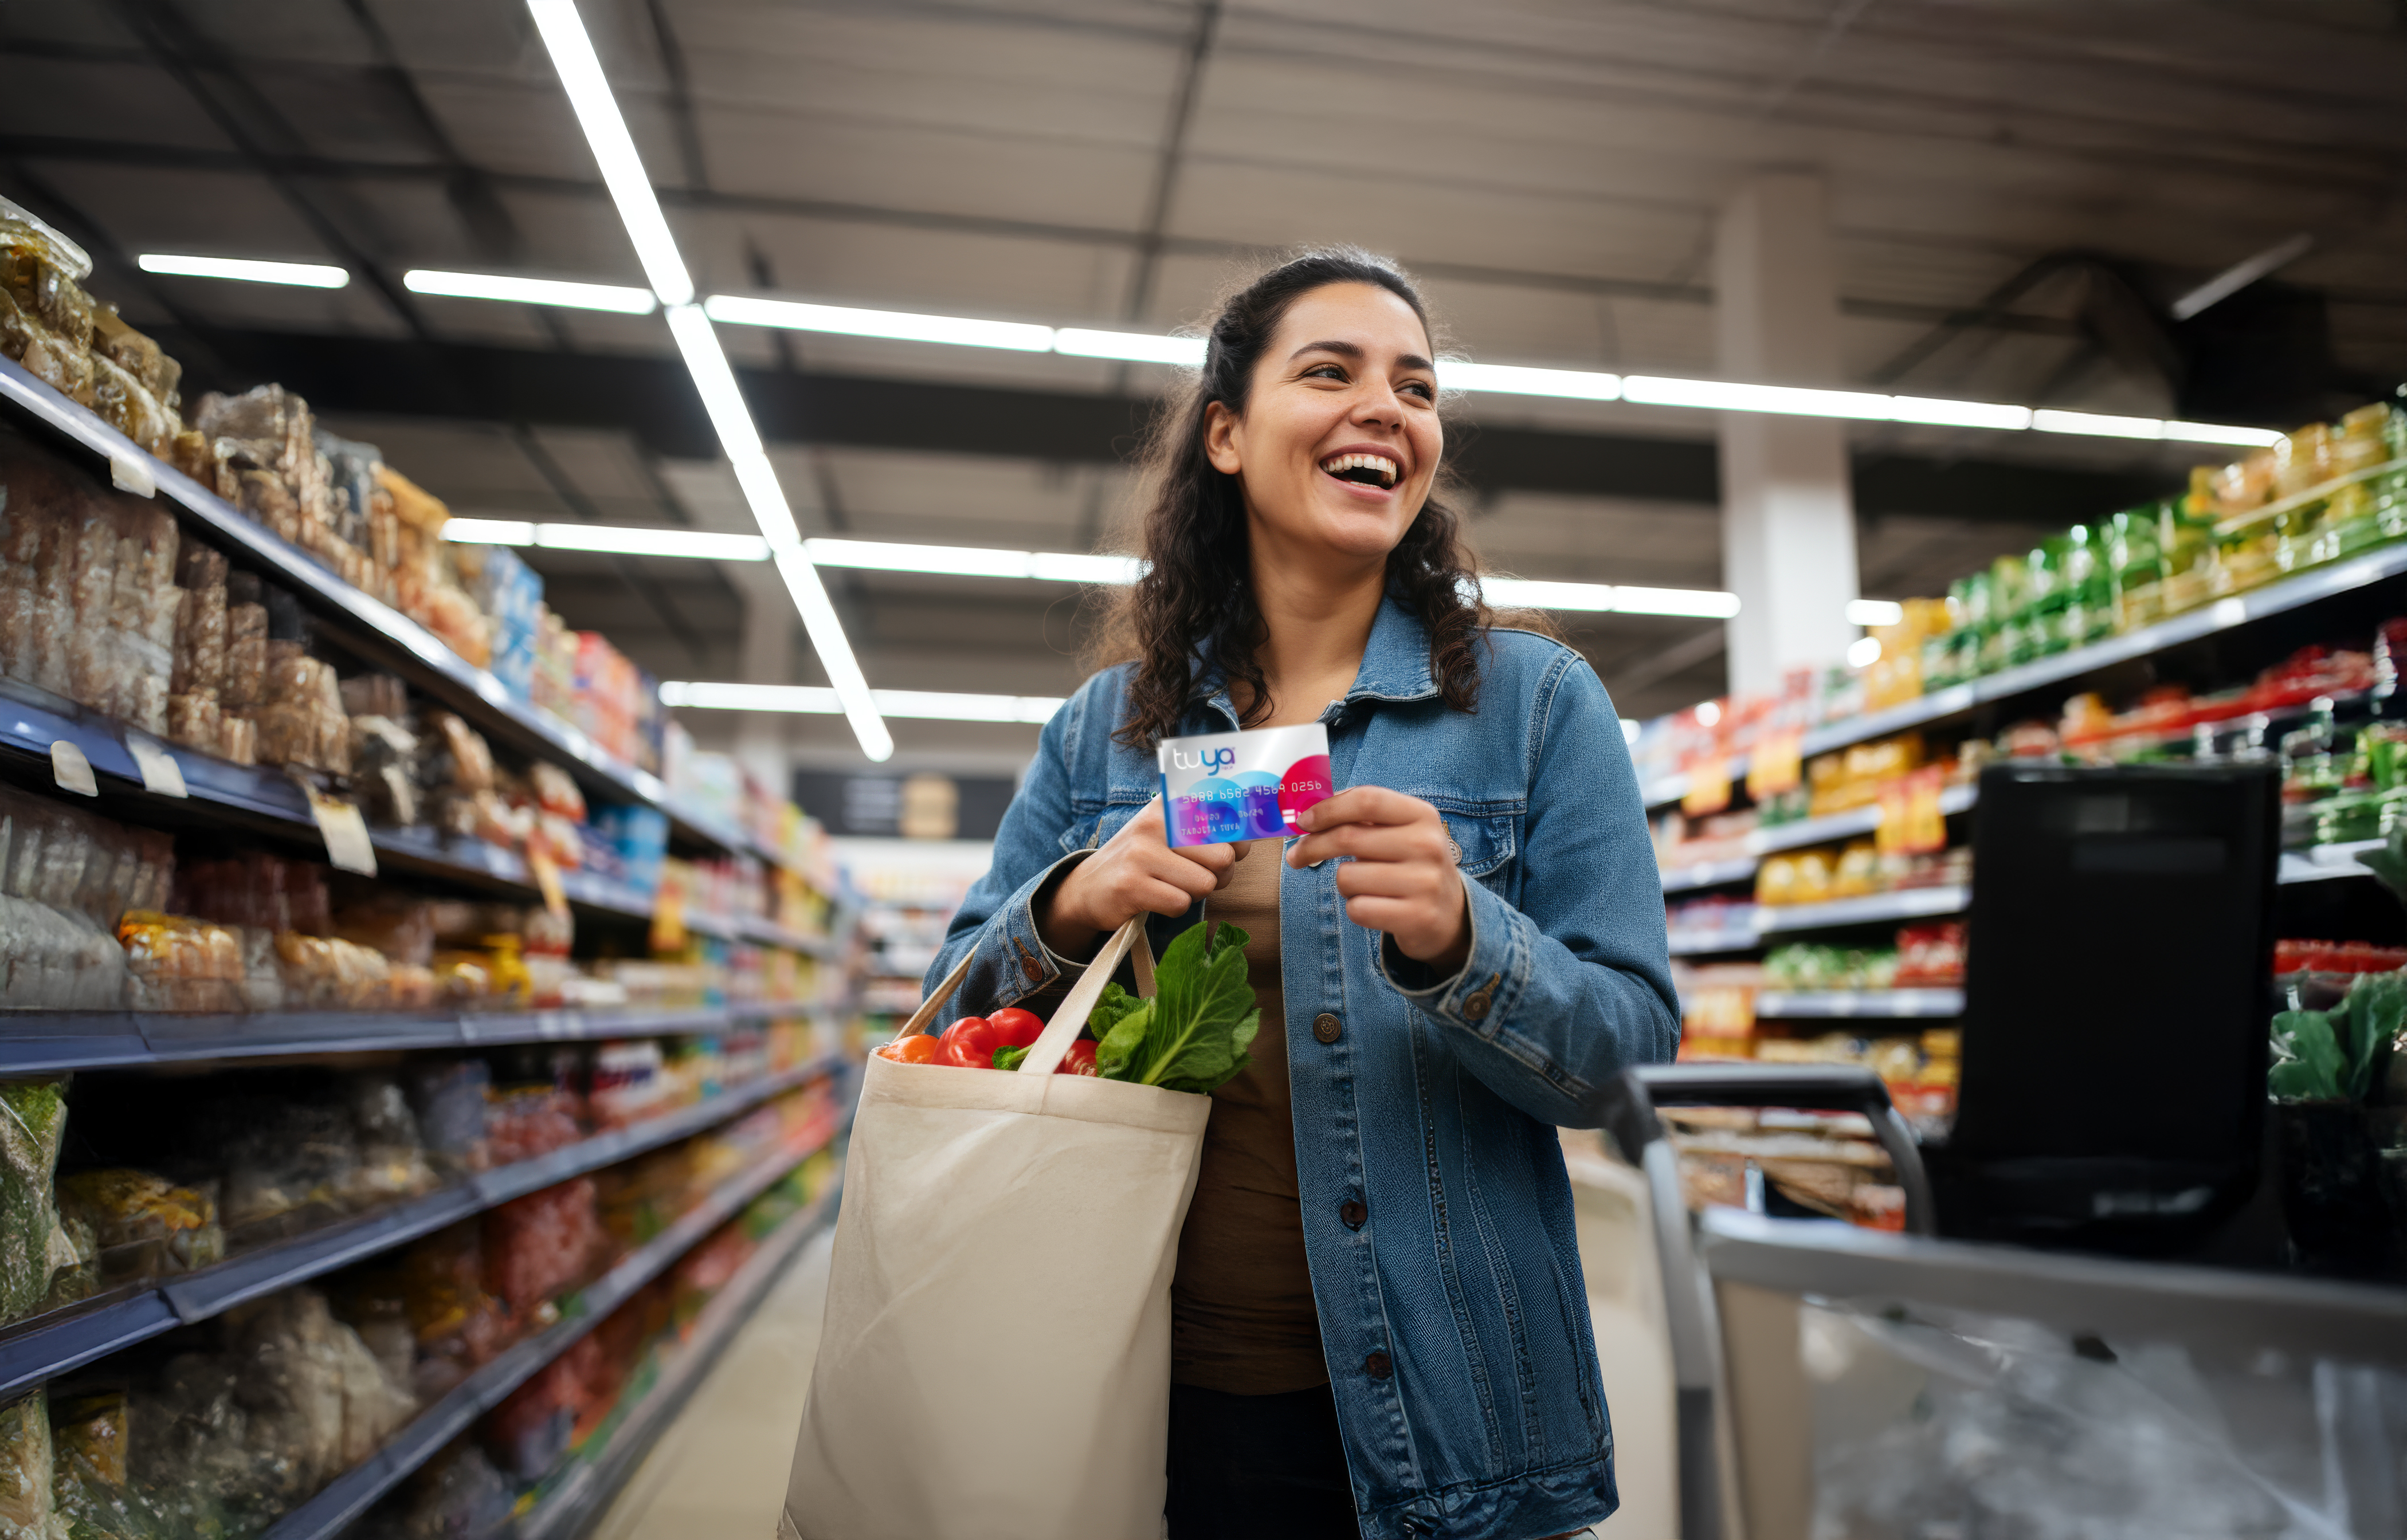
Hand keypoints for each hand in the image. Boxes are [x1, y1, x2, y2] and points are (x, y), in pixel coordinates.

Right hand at [1039, 798, 1239, 958]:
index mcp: (1169, 803)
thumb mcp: (1169, 832)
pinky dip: (1175, 907)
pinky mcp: (1131, 885)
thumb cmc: (1143, 860)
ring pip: (1205, 883)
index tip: (1226, 850)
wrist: (1088, 888)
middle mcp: (1155, 821)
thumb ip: (1209, 828)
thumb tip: (1250, 836)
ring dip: (1196, 893)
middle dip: (1218, 875)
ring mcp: (1141, 853)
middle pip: (1224, 856)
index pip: (1228, 817)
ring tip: (1173, 886)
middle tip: (1195, 877)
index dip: (1237, 843)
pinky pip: (1181, 903)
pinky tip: (1156, 898)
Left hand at [1284, 787, 1469, 972]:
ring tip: (1365, 887)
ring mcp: (1425, 883)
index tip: (1303, 821)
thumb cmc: (1410, 867)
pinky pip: (1357, 909)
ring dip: (1344, 884)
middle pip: (1348, 837)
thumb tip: (1308, 815)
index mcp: (1422, 816)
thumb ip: (1362, 819)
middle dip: (1312, 846)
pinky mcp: (1417, 917)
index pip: (1367, 800)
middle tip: (1295, 855)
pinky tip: (1375, 907)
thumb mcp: (1400, 833)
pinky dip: (1356, 908)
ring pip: (1347, 877)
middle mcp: (1428, 845)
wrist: (1452, 915)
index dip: (1328, 808)